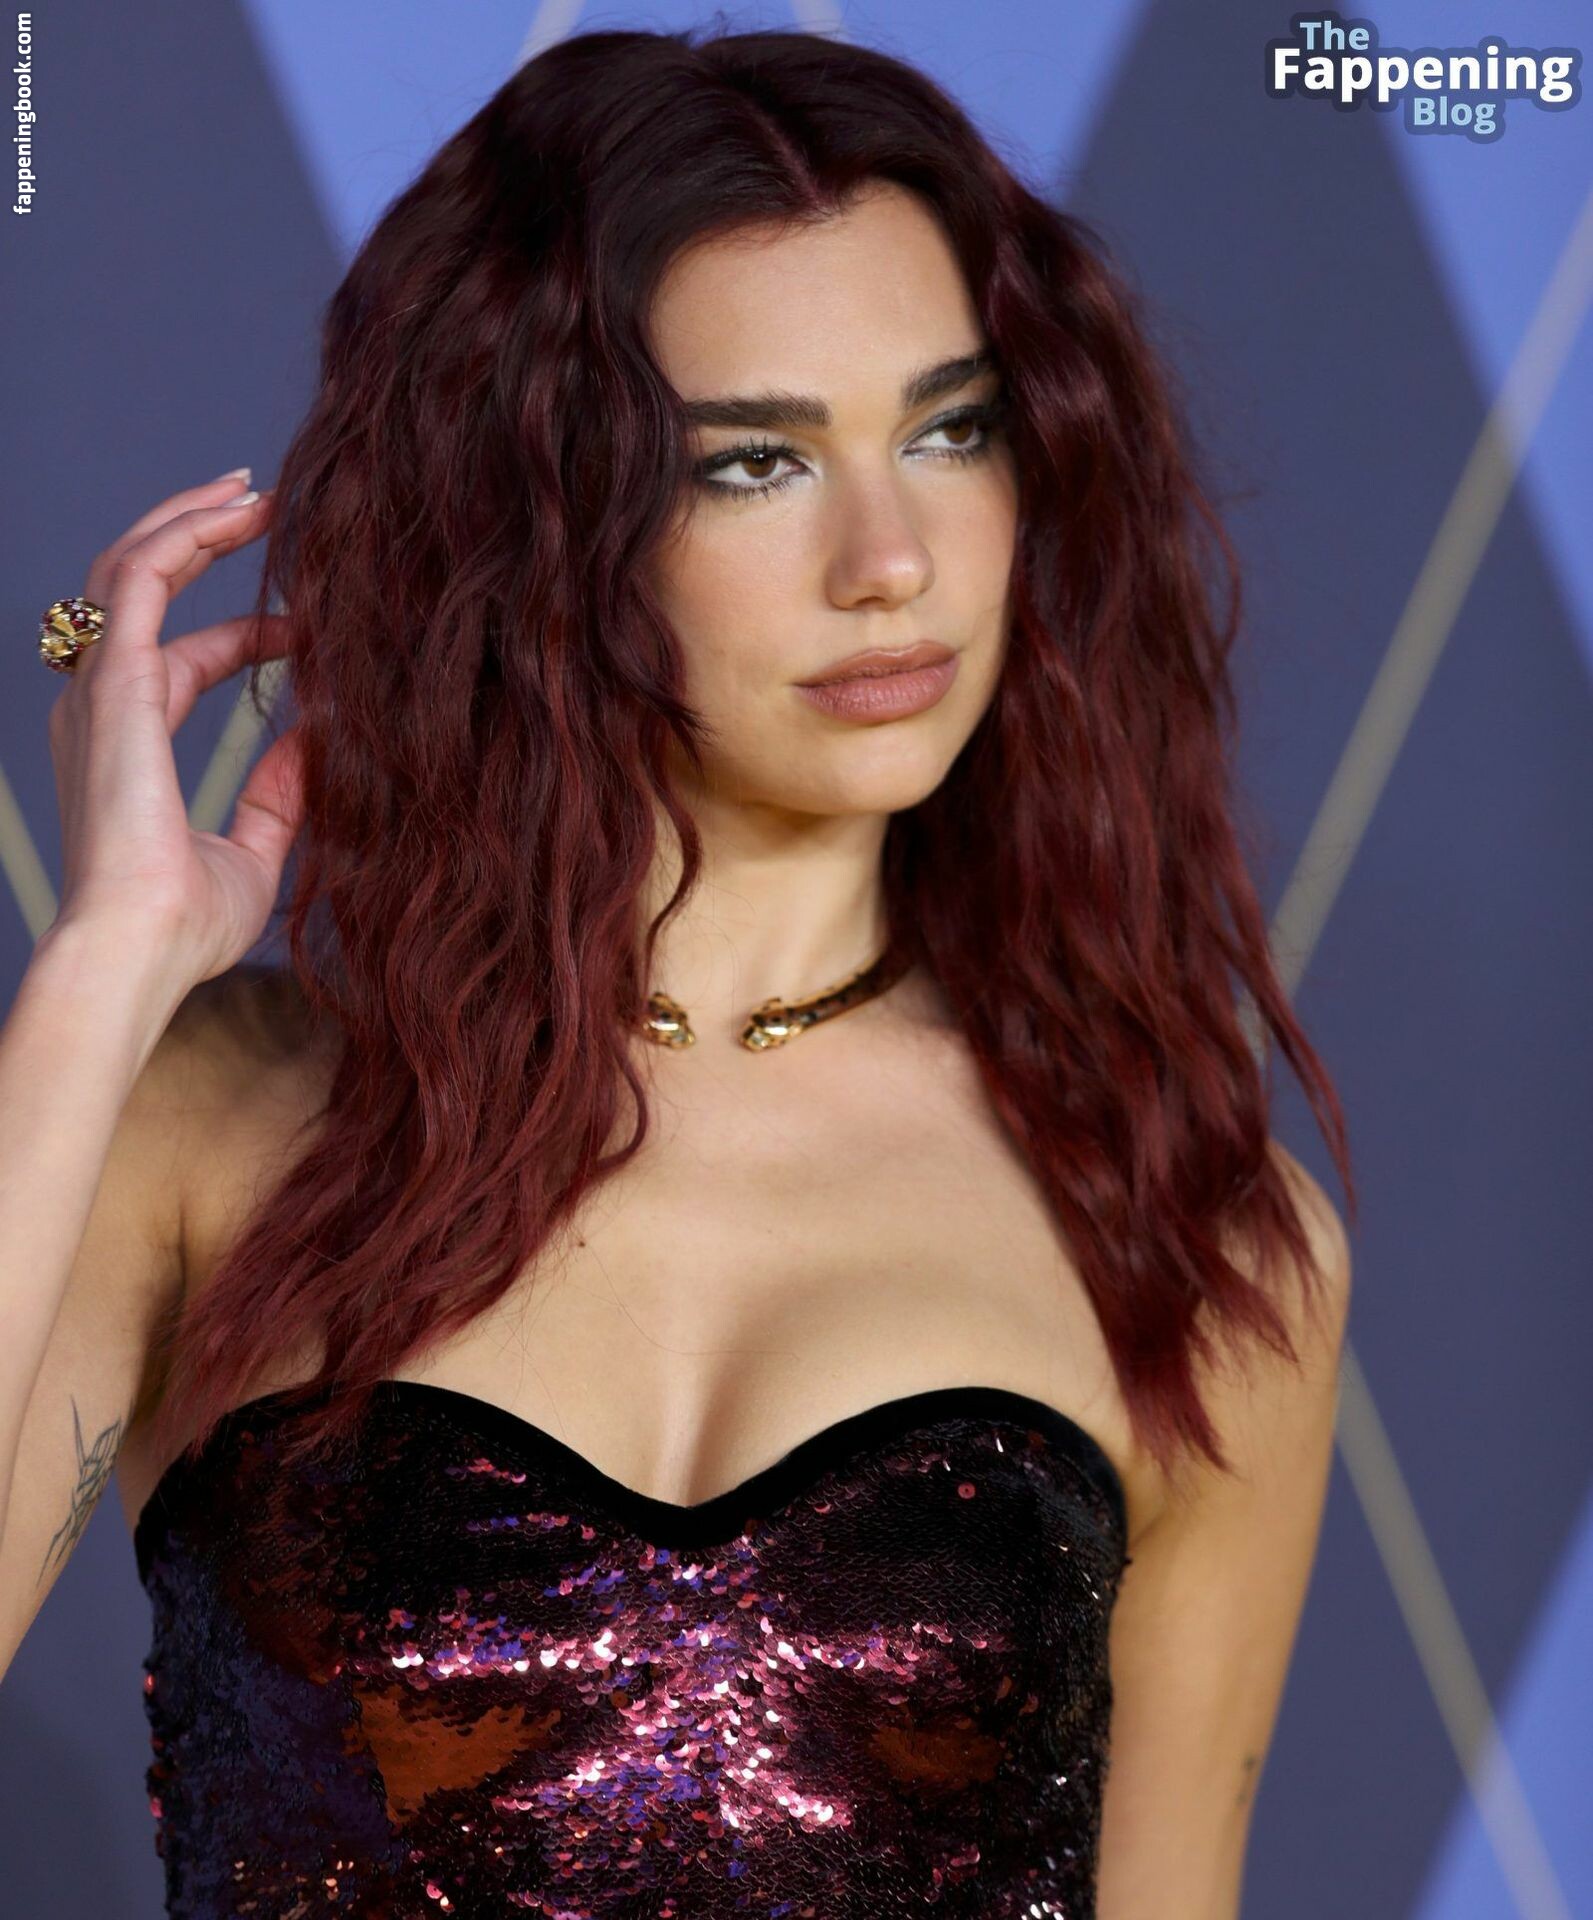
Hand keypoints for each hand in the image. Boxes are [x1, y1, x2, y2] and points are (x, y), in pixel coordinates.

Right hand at [44, 469, 304, 990]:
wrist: (138, 950)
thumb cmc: (183, 926)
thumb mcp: (253, 854)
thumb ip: (279, 798)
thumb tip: (320, 742)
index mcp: (127, 744)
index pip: (185, 659)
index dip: (250, 635)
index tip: (314, 629)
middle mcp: (100, 706)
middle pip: (141, 590)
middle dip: (199, 538)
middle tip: (265, 503)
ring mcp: (98, 690)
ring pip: (131, 565)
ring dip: (192, 518)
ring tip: (255, 488)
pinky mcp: (111, 683)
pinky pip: (137, 577)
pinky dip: (184, 534)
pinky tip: (237, 511)